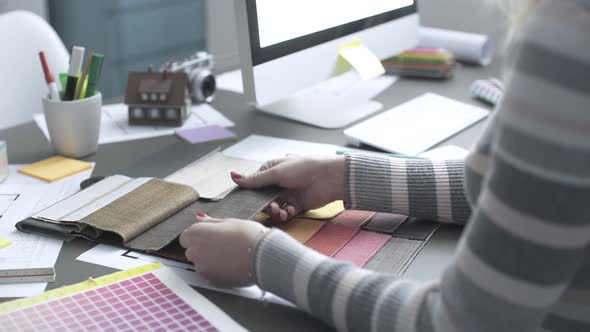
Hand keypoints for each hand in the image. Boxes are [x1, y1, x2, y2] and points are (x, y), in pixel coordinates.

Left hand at [179, 213, 267, 287]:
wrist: (264, 256)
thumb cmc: (249, 236)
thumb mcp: (230, 222)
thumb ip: (211, 222)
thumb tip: (200, 218)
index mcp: (197, 233)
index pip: (186, 236)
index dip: (199, 235)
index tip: (210, 235)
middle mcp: (195, 252)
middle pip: (191, 250)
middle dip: (202, 248)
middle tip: (222, 244)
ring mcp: (203, 268)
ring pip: (201, 263)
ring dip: (210, 260)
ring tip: (230, 254)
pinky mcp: (212, 280)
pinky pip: (210, 274)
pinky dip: (217, 270)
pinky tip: (231, 264)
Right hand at [231, 156, 345, 220]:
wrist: (329, 178)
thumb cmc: (303, 168)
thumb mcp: (276, 173)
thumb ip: (255, 179)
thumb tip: (232, 175)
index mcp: (271, 170)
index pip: (254, 184)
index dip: (250, 194)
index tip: (246, 203)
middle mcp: (278, 182)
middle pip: (263, 198)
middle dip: (266, 205)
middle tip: (271, 208)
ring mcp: (288, 193)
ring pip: (274, 206)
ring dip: (276, 211)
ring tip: (282, 213)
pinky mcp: (297, 203)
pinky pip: (286, 211)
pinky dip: (286, 213)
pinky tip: (290, 212)